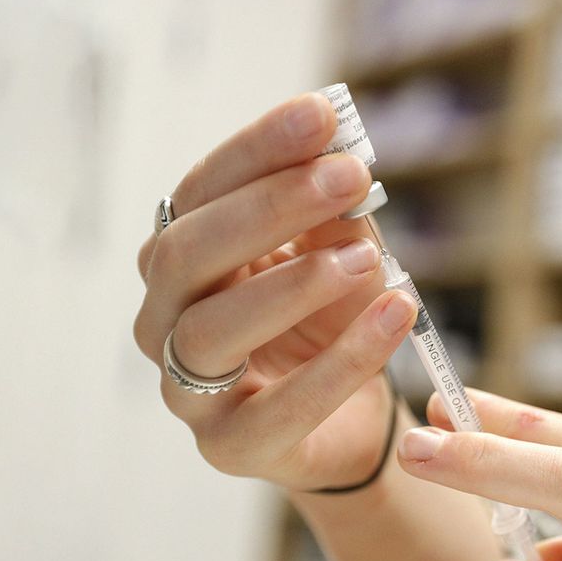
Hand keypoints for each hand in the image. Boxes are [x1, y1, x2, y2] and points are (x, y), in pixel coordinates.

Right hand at [133, 94, 416, 490]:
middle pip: (186, 252)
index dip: (257, 149)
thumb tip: (338, 146)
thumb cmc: (331, 322)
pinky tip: (395, 315)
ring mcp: (188, 388)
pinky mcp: (231, 446)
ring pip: (210, 329)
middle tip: (348, 175)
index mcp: (183, 258)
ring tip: (364, 258)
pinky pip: (278, 409)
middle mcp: (165, 318)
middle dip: (270, 206)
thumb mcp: (340, 252)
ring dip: (293, 284)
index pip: (200, 192)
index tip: (322, 114)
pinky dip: (342, 363)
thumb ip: (333, 210)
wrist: (351, 421)